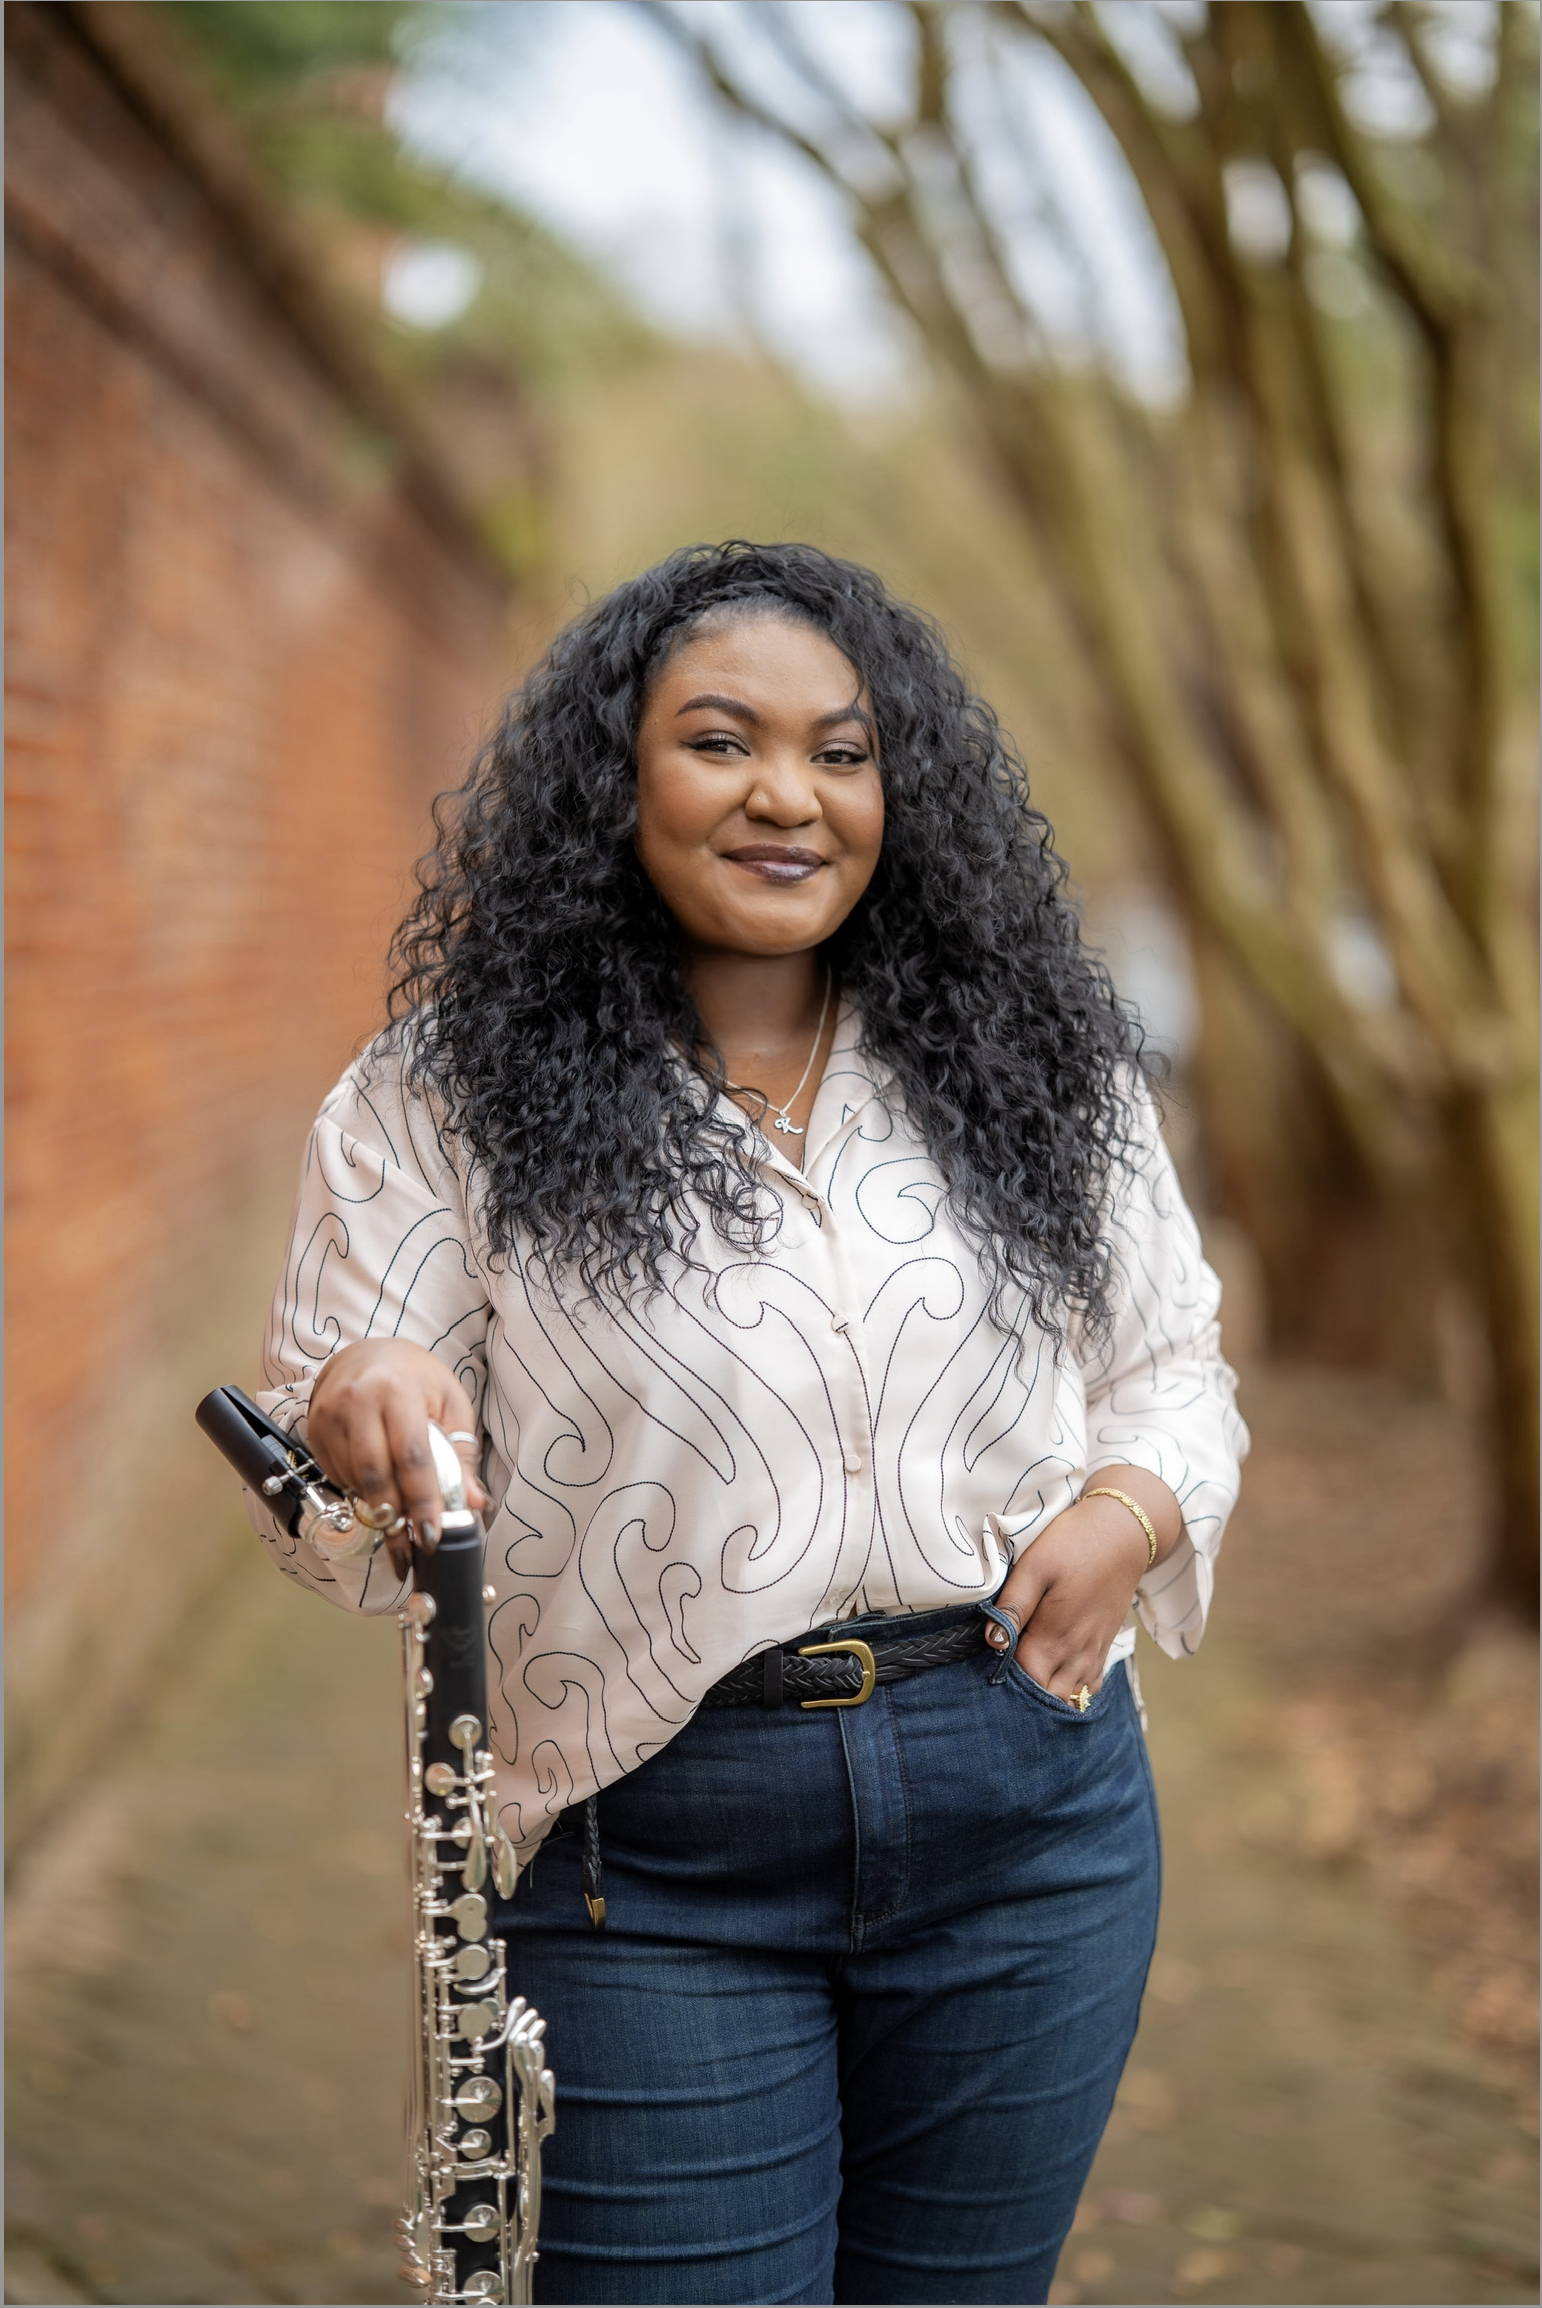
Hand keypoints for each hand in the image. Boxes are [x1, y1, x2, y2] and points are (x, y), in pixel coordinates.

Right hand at [307, 1340, 488, 1575]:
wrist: (368, 1355)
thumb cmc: (417, 1380)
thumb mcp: (450, 1404)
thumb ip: (461, 1454)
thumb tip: (474, 1503)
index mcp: (399, 1390)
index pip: (412, 1456)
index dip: (422, 1501)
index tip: (431, 1536)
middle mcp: (358, 1401)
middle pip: (376, 1474)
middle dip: (395, 1517)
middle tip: (410, 1546)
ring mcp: (330, 1415)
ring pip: (354, 1480)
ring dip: (378, 1507)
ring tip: (398, 1520)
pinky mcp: (314, 1430)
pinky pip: (337, 1475)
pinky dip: (359, 1491)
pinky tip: (376, 1488)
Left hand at [985, 1472, 1179, 1700]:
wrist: (1123, 1534)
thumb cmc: (1074, 1545)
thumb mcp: (1035, 1566)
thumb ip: (1013, 1606)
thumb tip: (992, 1641)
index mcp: (1054, 1637)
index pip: (1025, 1682)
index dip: (1004, 1683)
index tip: (986, 1671)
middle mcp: (1076, 1654)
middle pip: (1049, 1698)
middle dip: (1026, 1698)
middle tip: (1003, 1681)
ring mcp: (1093, 1653)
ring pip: (1071, 1697)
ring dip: (1049, 1695)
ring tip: (1026, 1682)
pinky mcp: (1104, 1646)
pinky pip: (1090, 1686)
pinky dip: (1073, 1690)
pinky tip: (1056, 1676)